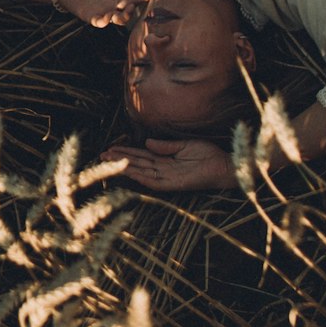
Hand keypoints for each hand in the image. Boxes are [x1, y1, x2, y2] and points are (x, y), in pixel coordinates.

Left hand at [57, 0, 146, 26]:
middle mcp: (114, 3)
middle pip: (129, 10)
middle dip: (132, 10)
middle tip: (131, 6)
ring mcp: (104, 10)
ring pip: (118, 19)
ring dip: (121, 18)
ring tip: (119, 12)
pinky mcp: (92, 16)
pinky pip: (100, 22)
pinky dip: (103, 21)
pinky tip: (105, 17)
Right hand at [100, 138, 236, 190]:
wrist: (223, 166)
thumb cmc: (208, 155)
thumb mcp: (184, 145)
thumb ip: (166, 146)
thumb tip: (146, 142)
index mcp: (166, 160)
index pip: (142, 156)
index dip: (127, 152)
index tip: (111, 148)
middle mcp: (164, 170)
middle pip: (138, 164)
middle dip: (120, 159)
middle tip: (102, 154)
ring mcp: (168, 177)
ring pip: (141, 172)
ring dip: (126, 167)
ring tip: (110, 161)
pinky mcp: (174, 183)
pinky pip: (154, 180)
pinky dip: (141, 176)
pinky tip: (130, 172)